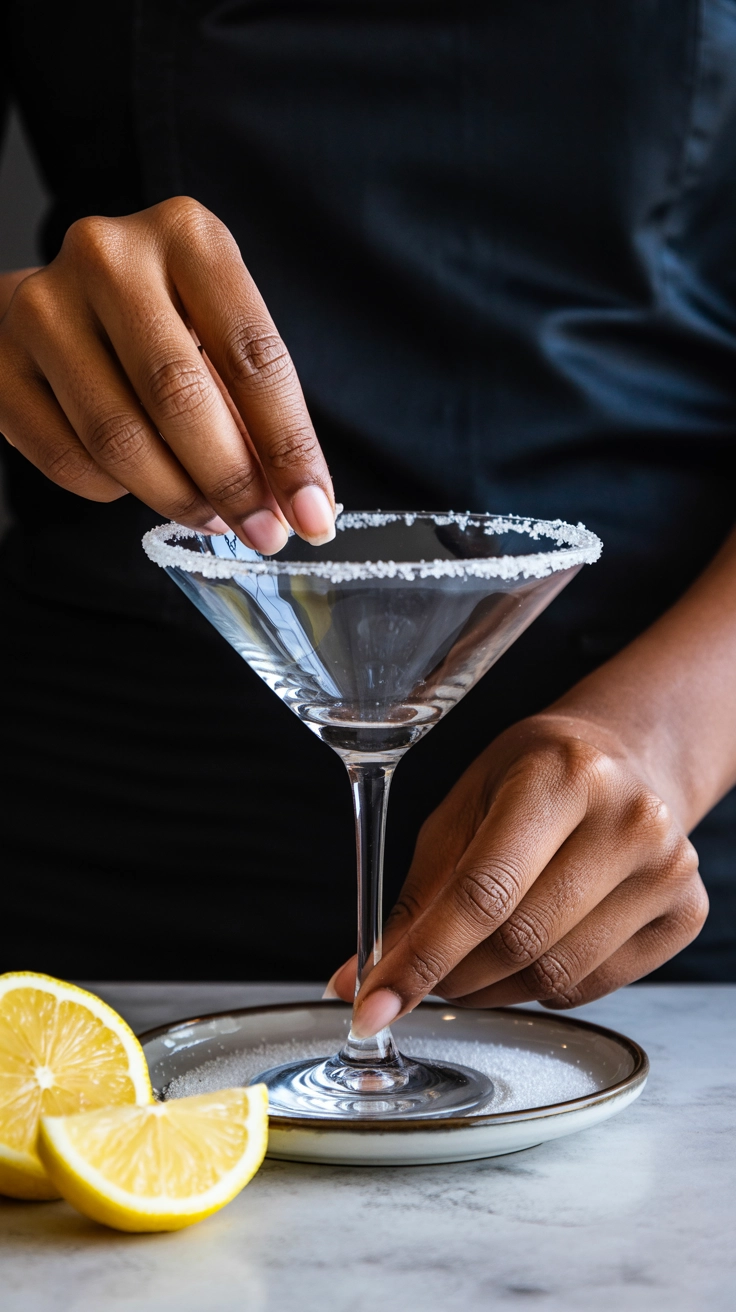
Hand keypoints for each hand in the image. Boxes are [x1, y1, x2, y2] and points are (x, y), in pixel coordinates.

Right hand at [0, 198, 335, 552]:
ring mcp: (43, 305)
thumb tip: (297, 504)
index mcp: (186, 235)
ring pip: (119, 438)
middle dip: (233, 482)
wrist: (59, 302)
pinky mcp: (0, 360)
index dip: (289, 447)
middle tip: (265, 533)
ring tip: (212, 517)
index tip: (314, 513)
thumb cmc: (162, 322)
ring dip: (177, 496)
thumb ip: (253, 407)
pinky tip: (138, 485)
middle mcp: (109, 256)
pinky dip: (114, 491)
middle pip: (180, 396)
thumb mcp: (219, 332)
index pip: (251, 355)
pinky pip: (67, 458)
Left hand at [329, 712, 707, 1035]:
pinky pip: (593, 986)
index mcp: (560, 774)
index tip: (372, 1003)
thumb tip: (361, 979)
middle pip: (519, 940)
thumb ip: (419, 894)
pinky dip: (541, 986)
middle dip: (451, 976)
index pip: (482, 891)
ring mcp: (670, 867)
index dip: (421, 958)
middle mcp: (629, 818)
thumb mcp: (464, 808)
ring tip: (472, 961)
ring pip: (555, 974)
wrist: (627, 760)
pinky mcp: (686, 911)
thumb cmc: (533, 778)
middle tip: (418, 980)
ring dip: (492, 989)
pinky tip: (530, 951)